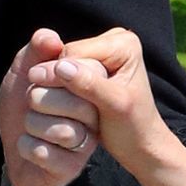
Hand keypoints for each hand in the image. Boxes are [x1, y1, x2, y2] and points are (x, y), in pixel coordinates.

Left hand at [0, 26, 96, 185]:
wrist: (14, 148)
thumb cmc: (23, 107)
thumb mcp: (24, 72)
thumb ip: (36, 51)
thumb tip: (51, 37)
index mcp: (88, 88)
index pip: (81, 73)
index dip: (50, 72)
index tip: (33, 76)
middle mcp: (94, 116)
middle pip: (75, 103)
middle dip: (38, 100)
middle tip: (32, 104)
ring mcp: (86, 143)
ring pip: (64, 131)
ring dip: (33, 125)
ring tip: (30, 126)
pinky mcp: (72, 167)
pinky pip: (47, 154)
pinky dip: (27, 147)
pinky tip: (29, 146)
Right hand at [31, 24, 183, 176]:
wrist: (140, 145)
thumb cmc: (133, 128)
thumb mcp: (115, 106)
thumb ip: (90, 85)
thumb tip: (61, 67)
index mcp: (123, 43)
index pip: (73, 52)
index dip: (57, 75)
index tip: (47, 98)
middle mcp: (113, 41)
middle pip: (67, 56)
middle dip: (56, 80)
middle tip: (45, 103)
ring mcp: (102, 53)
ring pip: (62, 66)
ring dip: (56, 87)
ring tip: (56, 107)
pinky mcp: (92, 68)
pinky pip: (65, 75)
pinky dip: (60, 91)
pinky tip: (60, 106)